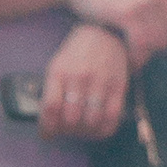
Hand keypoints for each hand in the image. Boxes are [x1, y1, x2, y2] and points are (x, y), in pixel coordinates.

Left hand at [36, 21, 133, 142]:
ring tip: (80, 130)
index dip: (47, 127)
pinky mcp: (119, 87)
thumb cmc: (77, 53)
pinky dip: (103, 130)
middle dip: (65, 131)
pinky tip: (97, 130)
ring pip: (91, 121)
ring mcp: (101, 82)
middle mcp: (80, 77)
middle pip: (71, 118)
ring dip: (84, 132)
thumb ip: (52, 91)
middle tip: (65, 130)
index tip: (47, 134)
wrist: (104, 32)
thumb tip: (48, 122)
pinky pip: (111, 118)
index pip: (51, 107)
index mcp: (60, 72)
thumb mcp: (57, 65)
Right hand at [62, 0, 166, 58]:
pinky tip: (129, 63)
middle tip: (142, 59)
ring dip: (146, 57)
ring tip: (134, 63)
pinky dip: (136, 57)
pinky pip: (141, 43)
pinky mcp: (127, 14)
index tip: (152, 52)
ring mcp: (143, 5)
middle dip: (157, 53)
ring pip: (156, 42)